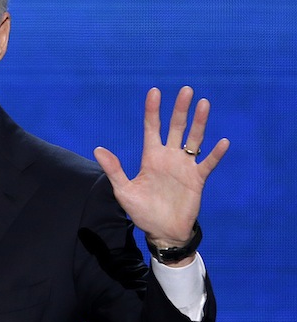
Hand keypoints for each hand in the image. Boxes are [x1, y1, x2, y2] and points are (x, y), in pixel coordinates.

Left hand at [93, 86, 229, 254]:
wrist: (162, 231)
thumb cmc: (141, 211)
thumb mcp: (124, 190)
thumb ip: (114, 170)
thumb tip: (98, 149)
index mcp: (150, 157)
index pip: (152, 128)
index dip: (153, 110)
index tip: (155, 92)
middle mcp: (169, 157)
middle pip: (176, 127)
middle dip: (180, 109)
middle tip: (186, 90)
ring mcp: (184, 167)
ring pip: (194, 139)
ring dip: (200, 123)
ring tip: (204, 104)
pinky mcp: (197, 179)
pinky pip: (208, 163)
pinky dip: (215, 154)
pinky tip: (222, 142)